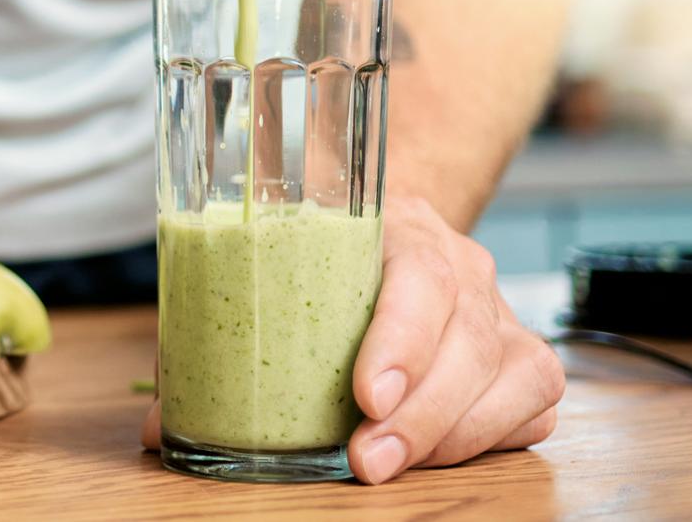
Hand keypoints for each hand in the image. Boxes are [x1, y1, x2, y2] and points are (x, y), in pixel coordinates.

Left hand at [139, 195, 562, 485]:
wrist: (393, 236)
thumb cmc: (318, 264)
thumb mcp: (269, 276)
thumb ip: (219, 338)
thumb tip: (160, 426)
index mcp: (398, 228)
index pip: (419, 274)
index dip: (399, 338)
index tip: (365, 395)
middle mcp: (462, 264)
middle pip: (465, 337)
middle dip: (418, 411)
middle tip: (367, 458)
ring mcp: (500, 311)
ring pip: (507, 375)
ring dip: (448, 434)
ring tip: (387, 464)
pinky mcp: (524, 359)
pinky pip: (531, 405)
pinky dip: (487, 437)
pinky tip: (438, 453)